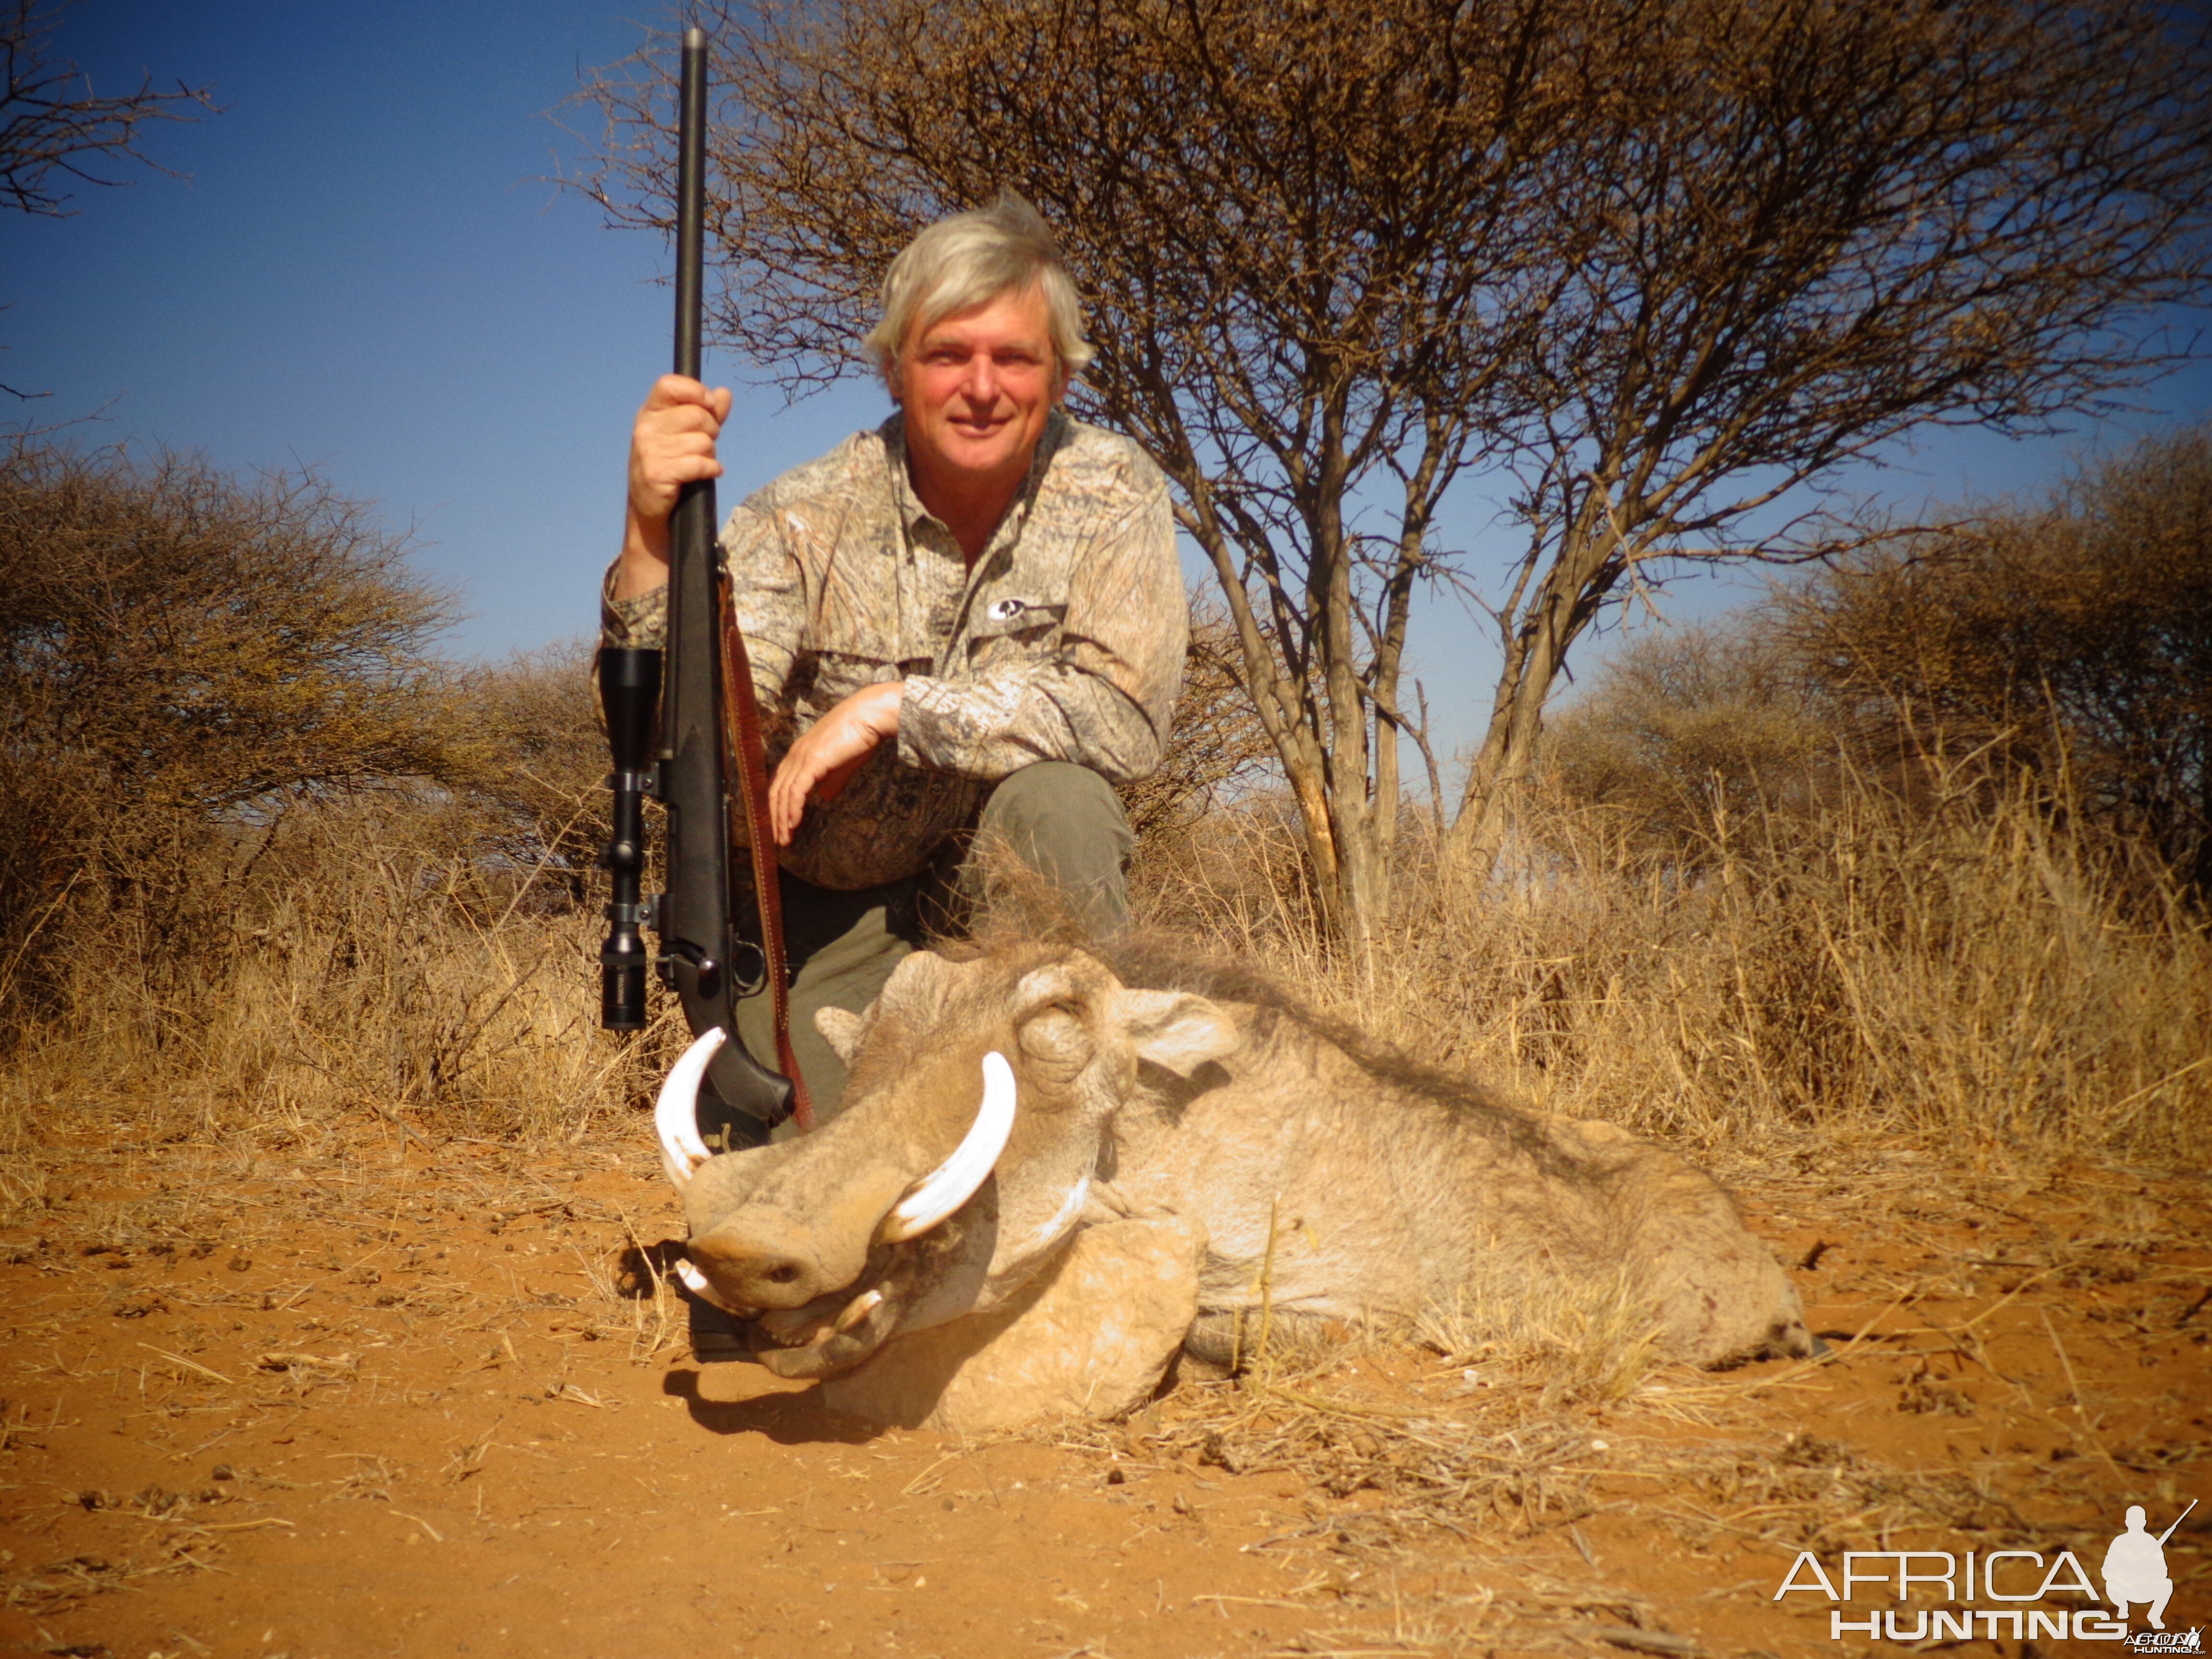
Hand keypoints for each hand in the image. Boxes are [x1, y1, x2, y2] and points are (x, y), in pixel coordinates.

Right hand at [615, 375, 733, 599]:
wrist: (651, 507)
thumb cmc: (671, 465)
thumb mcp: (685, 434)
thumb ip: (707, 413)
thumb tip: (724, 393)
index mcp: (649, 412)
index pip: (670, 384)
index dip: (695, 392)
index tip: (709, 405)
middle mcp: (645, 428)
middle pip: (697, 415)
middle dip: (711, 431)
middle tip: (702, 445)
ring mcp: (649, 451)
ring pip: (703, 441)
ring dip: (709, 454)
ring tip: (697, 463)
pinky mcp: (658, 473)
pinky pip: (700, 463)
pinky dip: (710, 469)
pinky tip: (706, 474)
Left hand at [768, 682, 903, 844]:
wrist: (869, 715)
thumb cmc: (859, 736)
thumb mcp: (843, 764)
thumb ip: (832, 780)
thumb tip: (825, 796)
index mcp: (800, 753)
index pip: (781, 783)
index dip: (778, 806)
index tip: (781, 826)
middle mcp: (795, 754)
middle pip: (776, 791)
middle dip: (775, 818)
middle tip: (778, 840)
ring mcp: (801, 757)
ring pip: (782, 794)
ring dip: (782, 819)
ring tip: (785, 839)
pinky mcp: (812, 761)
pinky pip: (796, 791)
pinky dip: (793, 810)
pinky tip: (794, 824)